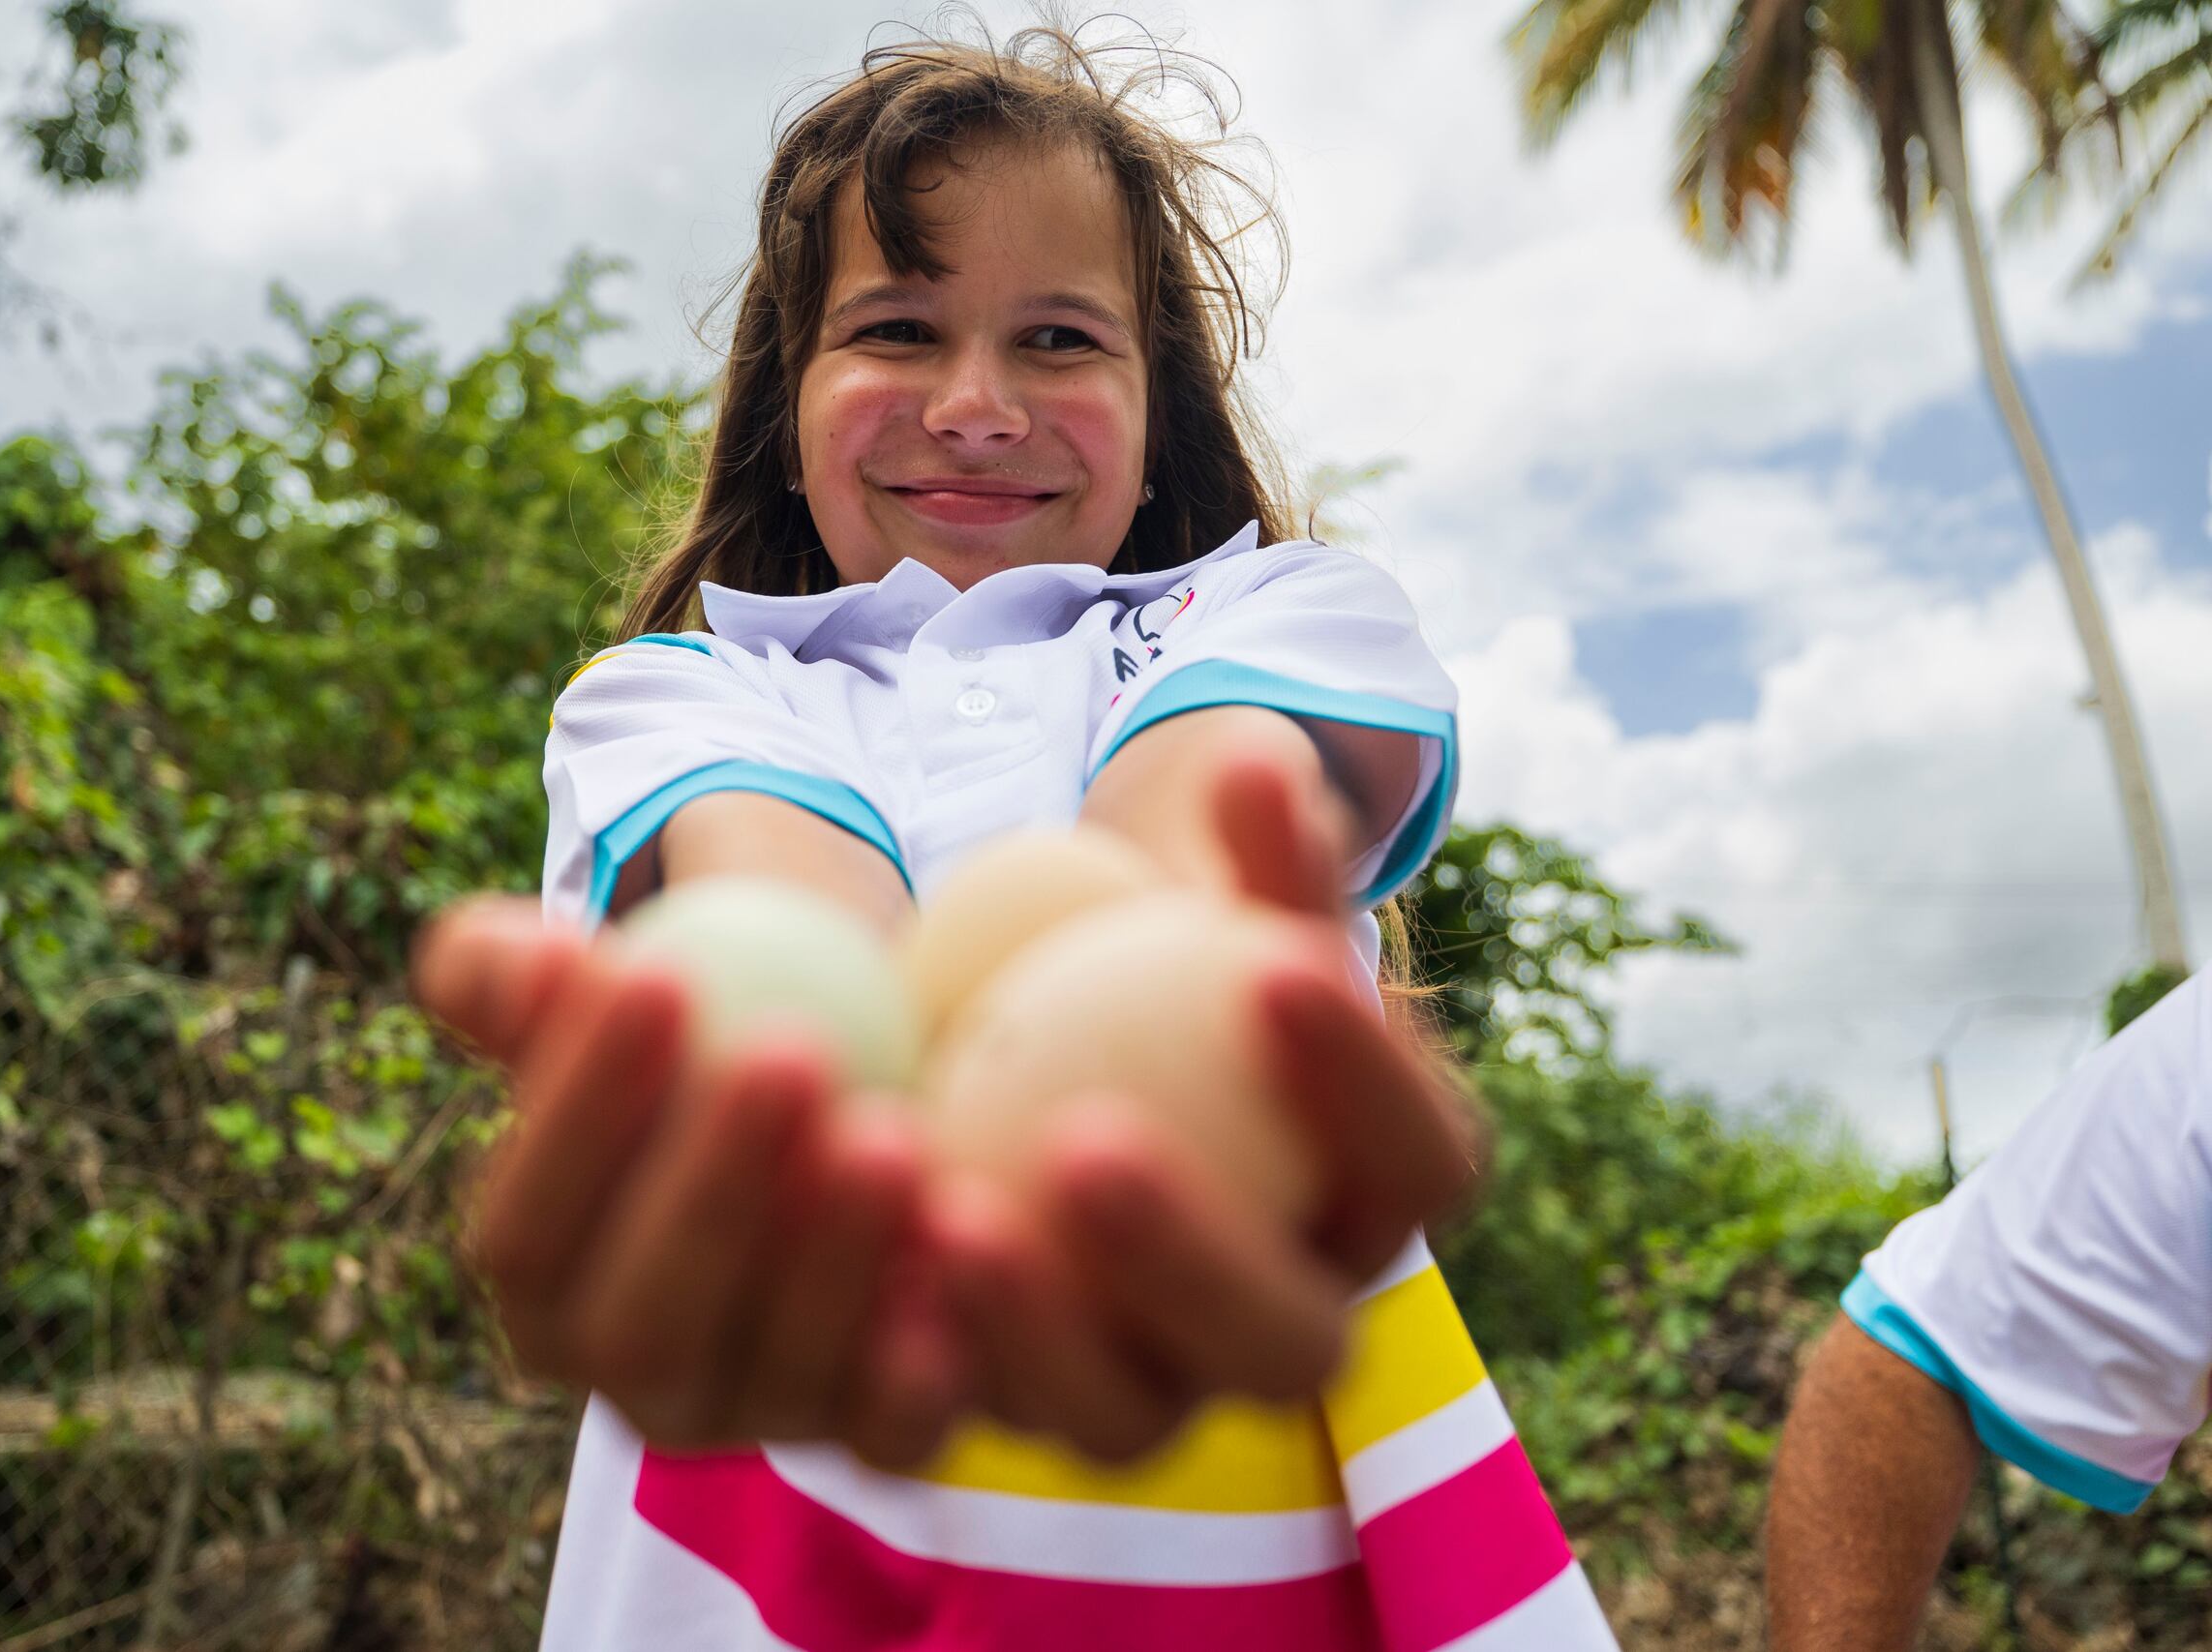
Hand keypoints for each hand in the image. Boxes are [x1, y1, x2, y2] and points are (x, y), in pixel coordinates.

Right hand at [412, 896, 967, 1466]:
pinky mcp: (876, 1438)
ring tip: (890, 1128)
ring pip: (778, 1373)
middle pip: (643, 1323)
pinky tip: (958, 1239)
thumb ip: (517, 975)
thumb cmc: (699, 1042)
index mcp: (541, 1290)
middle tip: (790, 1053)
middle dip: (710, 1191)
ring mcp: (759, 1417)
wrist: (853, 1105)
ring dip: (833, 1255)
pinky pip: (898, 1427)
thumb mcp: (606, 994)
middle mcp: (636, 1378)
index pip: (526, 1232)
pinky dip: (924, 1354)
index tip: (657, 976)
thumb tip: (522, 960)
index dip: (580, 1112)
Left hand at [937, 753, 1479, 1459]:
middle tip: (1087, 1137)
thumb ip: (1251, 850)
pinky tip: (864, 1262)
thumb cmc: (1166, 974)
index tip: (1270, 965)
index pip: (1423, 1158)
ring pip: (1131, 1423)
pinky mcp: (1040, 1418)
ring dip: (1042, 1328)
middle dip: (1198, 1255)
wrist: (1065, 1072)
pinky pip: (989, 1423)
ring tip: (947, 1207)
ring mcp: (1167, 1395)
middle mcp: (1295, 1324)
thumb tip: (1257, 759)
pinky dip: (931, 1356)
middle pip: (1293, 1346)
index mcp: (1379, 1198)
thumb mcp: (1207, 903)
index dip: (1368, 1076)